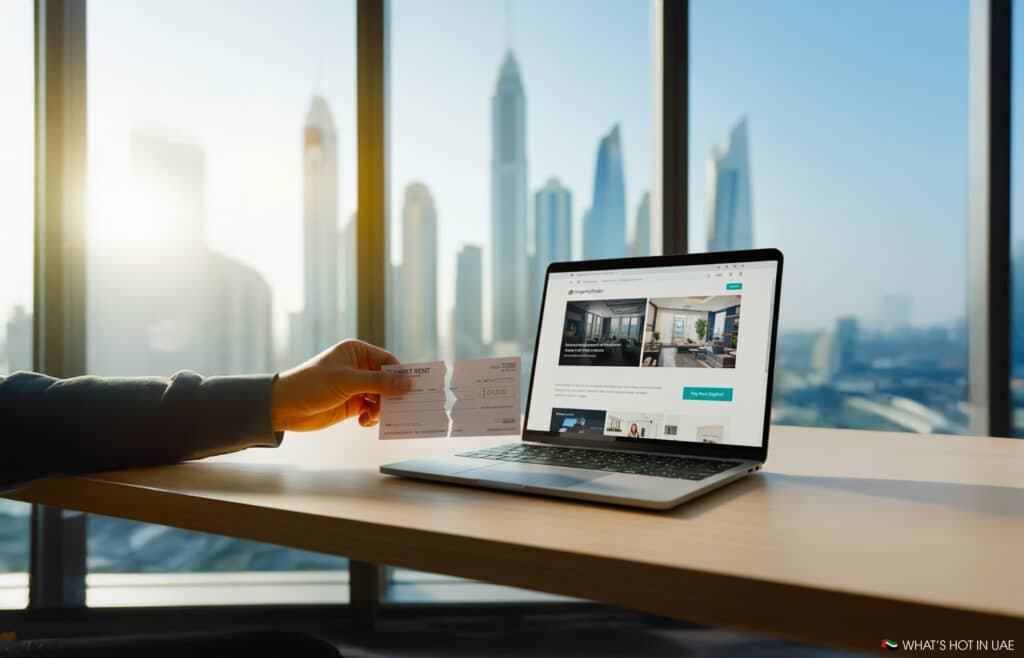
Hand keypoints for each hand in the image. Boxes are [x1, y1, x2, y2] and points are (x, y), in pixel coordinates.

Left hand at [271, 339, 411, 431]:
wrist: (284, 406)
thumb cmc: (312, 384)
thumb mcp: (347, 381)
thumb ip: (379, 383)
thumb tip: (407, 383)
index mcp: (357, 352)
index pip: (388, 360)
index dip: (401, 374)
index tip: (413, 388)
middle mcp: (359, 368)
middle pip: (388, 380)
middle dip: (393, 394)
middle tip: (405, 408)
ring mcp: (355, 387)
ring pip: (382, 397)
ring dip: (382, 409)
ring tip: (373, 417)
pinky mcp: (351, 405)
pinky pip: (372, 410)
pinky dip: (372, 417)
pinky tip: (363, 422)